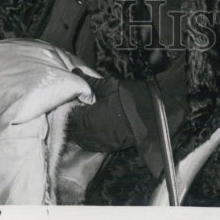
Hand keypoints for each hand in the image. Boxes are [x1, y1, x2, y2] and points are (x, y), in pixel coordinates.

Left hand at [69, 58, 186, 174]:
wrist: (153, 117)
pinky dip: (87, 135)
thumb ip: (89, 82)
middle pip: (71, 129)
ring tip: (83, 113)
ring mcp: (98, 143)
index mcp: (87, 120)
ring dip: (78, 127)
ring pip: (79, 138)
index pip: (67, 115)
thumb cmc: (129, 99)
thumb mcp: (108, 86)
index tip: (69, 96)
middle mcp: (89, 135)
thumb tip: (75, 71)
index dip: (67, 105)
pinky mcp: (106, 147)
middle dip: (71, 117)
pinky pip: (89, 143)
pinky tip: (92, 124)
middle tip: (75, 103)